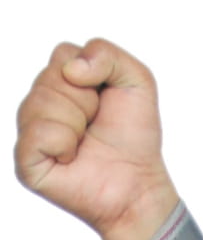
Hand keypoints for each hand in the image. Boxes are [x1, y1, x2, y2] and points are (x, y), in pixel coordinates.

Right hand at [15, 39, 178, 239]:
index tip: (106, 103)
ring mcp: (30, 132)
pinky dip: (63, 143)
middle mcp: (41, 104)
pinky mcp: (27, 162)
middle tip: (97, 127)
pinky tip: (72, 158)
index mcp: (62, 82)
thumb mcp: (137, 81)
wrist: (139, 185)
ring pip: (41, 102)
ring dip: (76, 123)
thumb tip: (70, 69)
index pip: (63, 54)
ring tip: (86, 143)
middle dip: (86, 102)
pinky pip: (37, 134)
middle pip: (51, 77)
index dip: (93, 77)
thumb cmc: (135, 137)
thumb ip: (107, 53)